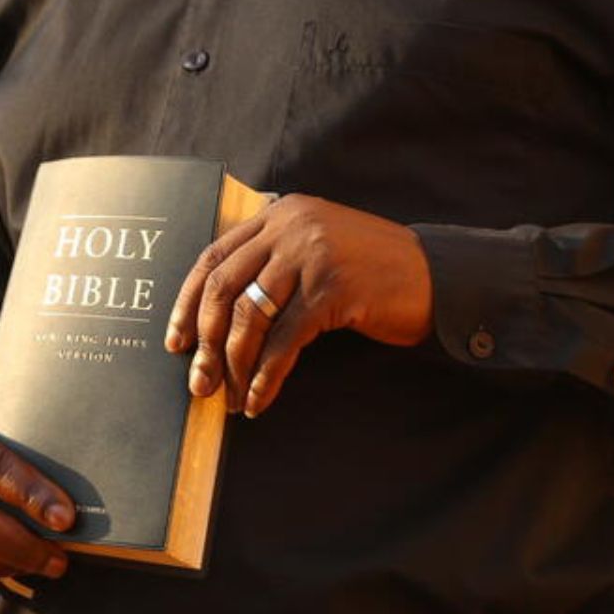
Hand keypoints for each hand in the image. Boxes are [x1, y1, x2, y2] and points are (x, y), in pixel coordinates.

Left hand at [165, 193, 432, 416]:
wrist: (438, 277)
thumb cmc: (373, 272)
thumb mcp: (317, 249)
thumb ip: (273, 261)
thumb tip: (217, 317)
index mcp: (279, 214)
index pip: (213, 257)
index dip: (187, 302)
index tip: (175, 340)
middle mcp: (290, 227)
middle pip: (223, 287)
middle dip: (204, 340)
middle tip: (197, 382)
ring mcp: (312, 256)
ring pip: (251, 317)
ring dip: (233, 365)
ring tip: (228, 398)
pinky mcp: (333, 290)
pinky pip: (285, 341)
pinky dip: (267, 375)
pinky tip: (260, 399)